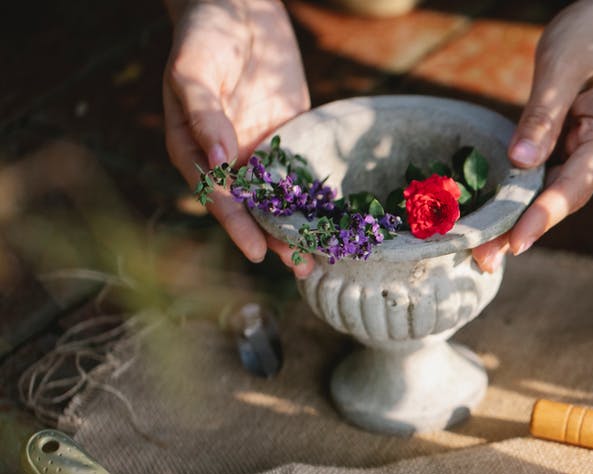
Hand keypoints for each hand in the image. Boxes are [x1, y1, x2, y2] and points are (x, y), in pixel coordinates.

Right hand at [163, 0, 313, 275]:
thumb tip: (219, 162)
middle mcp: (225, 156)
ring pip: (276, 197)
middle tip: (299, 265)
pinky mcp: (287, 136)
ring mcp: (257, 148)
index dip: (235, 224)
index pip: (216, 194)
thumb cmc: (206, 32)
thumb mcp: (195, 69)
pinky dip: (314, 197)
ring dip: (295, 225)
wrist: (239, 4)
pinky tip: (335, 218)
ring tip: (320, 256)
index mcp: (193, 147)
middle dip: (272, 236)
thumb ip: (202, 114)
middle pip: (249, 205)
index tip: (255, 251)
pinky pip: (300, 172)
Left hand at [471, 0, 592, 272]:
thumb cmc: (592, 34)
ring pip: (555, 194)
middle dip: (524, 230)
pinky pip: (550, 177)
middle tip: (483, 259)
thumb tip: (521, 163)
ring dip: (521, 219)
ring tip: (482, 250)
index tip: (516, 244)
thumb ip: (542, 116)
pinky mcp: (578, 149)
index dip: (542, 217)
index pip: (573, 186)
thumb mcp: (561, 66)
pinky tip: (495, 214)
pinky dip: (524, 196)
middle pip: (563, 200)